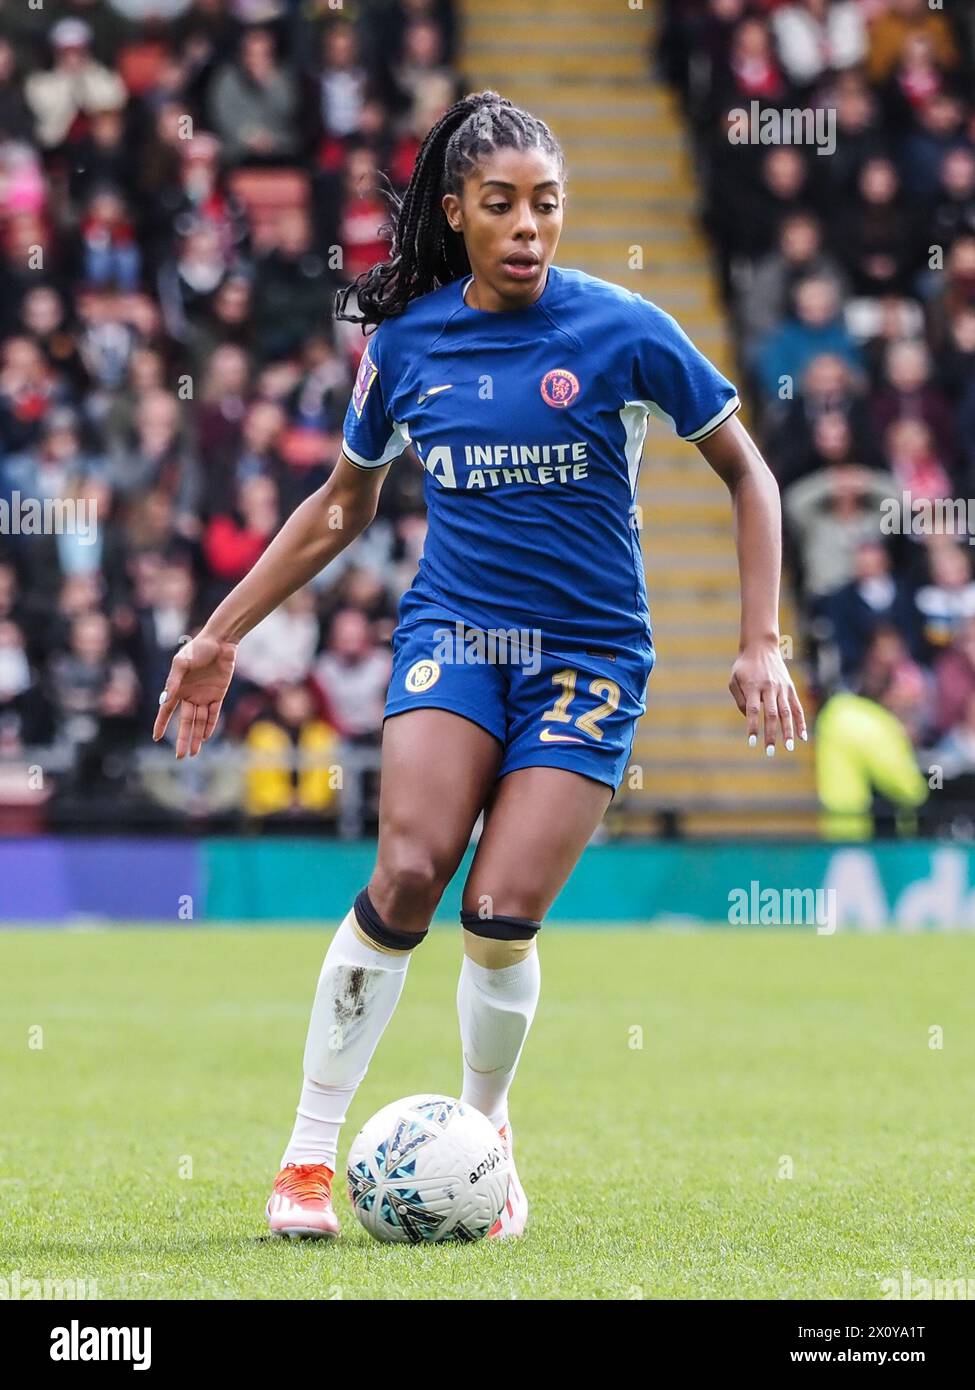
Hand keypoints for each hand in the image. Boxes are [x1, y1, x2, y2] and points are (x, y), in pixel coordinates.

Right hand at [152, 631, 236, 757]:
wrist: (220, 642)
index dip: (161, 724)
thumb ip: (175, 679)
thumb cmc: (198, 648)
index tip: (156, 738)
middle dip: (182, 739)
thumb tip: (166, 698)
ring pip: (199, 721)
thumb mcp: (182, 661)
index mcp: (177, 688)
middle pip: (185, 721)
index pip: (167, 710)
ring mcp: (204, 696)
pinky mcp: (218, 695)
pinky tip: (205, 737)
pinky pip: (213, 713)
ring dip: (196, 737)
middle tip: (180, 756)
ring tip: (193, 753)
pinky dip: (210, 725)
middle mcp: (189, 695)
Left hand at [729, 639, 806, 754]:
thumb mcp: (734, 680)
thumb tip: (750, 717)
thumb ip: (740, 700)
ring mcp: (782, 688)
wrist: (761, 647)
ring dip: (788, 731)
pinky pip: (797, 707)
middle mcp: (769, 687)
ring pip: (786, 712)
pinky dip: (800, 722)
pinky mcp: (790, 688)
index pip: (753, 710)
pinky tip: (802, 736)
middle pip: (771, 714)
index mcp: (753, 686)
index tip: (752, 742)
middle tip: (770, 751)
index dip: (753, 727)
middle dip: (771, 734)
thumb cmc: (744, 666)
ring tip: (789, 747)